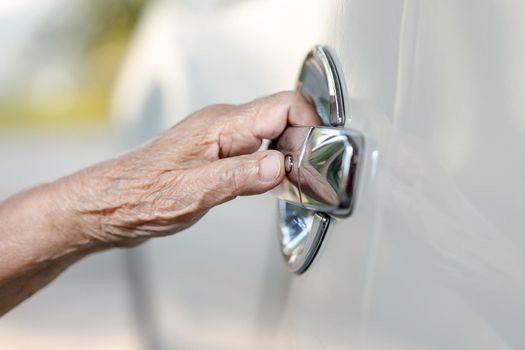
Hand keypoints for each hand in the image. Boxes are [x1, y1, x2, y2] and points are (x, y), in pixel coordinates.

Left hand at [60, 91, 318, 245]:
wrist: (109, 205)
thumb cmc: (139, 197)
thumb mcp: (193, 192)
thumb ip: (239, 176)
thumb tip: (280, 164)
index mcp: (221, 126)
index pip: (284, 107)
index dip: (310, 127)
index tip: (318, 157)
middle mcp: (223, 125)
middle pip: (284, 119)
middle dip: (303, 146)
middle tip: (307, 180)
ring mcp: (220, 139)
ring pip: (272, 135)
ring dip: (288, 158)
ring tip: (294, 186)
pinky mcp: (217, 154)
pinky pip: (256, 150)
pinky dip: (271, 167)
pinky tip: (271, 186)